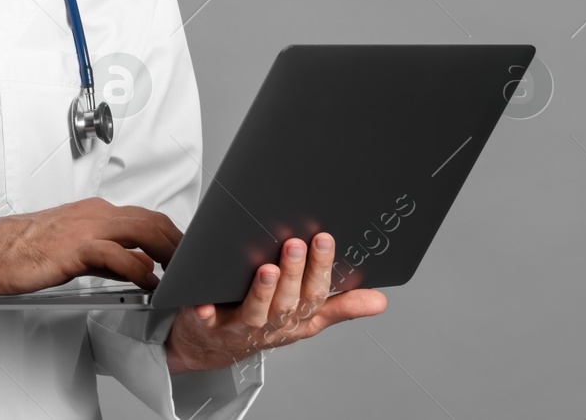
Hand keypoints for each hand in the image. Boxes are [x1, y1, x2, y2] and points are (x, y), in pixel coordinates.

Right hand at [0, 196, 177, 295]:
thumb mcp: (74, 251)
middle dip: (180, 243)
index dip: (173, 235)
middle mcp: (95, 214)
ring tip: (183, 272)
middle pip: (153, 221)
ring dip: (169, 252)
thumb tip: (137, 266)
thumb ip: (108, 258)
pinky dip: (140, 268)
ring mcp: (86, 228)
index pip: (146, 217)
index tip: (186, 255)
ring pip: (143, 231)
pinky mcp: (75, 247)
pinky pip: (118, 255)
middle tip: (196, 265)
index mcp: (94, 212)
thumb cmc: (22, 251)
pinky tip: (150, 282)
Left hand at [165, 232, 387, 374]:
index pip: (315, 295)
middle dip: (294, 274)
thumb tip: (380, 301)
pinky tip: (205, 301)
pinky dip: (207, 312)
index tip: (324, 238)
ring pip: (255, 312)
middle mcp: (271, 325)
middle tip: (296, 244)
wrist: (212, 347)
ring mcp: (239, 327)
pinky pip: (208, 321)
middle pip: (287, 302)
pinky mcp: (207, 326)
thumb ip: (340, 307)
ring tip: (267, 269)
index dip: (321, 269)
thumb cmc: (264, 324)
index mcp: (296, 319)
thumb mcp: (306, 319)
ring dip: (262, 292)